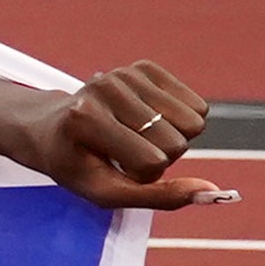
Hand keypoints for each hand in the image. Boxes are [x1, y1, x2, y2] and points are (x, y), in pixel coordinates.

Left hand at [26, 62, 224, 210]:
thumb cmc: (77, 165)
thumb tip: (215, 192)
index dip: (143, 176)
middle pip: (178, 142)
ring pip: (194, 122)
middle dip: (160, 156)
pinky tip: (148, 120)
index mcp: (86, 118)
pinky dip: (180, 120)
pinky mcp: (144, 67)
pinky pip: (197, 105)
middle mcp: (104, 87)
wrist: (49, 129)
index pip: (153, 162)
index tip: (114, 167)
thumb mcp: (107, 193)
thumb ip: (159, 198)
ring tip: (135, 135)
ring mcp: (124, 73)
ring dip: (171, 137)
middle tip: (124, 151)